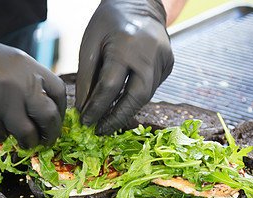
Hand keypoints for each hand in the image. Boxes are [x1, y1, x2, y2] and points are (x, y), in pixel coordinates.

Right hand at [0, 30, 65, 147]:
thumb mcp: (9, 62)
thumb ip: (29, 82)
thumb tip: (47, 112)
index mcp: (28, 68)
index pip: (59, 94)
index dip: (60, 113)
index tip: (55, 122)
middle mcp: (19, 84)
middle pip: (48, 118)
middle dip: (50, 135)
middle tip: (45, 141)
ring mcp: (0, 102)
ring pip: (26, 133)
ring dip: (26, 141)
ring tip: (21, 140)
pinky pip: (0, 136)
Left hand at [76, 0, 173, 134]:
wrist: (139, 3)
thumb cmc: (109, 22)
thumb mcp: (90, 45)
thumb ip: (86, 78)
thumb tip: (83, 109)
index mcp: (126, 45)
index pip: (109, 86)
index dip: (96, 108)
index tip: (86, 122)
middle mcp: (150, 53)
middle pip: (137, 97)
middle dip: (118, 118)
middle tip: (102, 130)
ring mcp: (164, 58)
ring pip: (146, 95)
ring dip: (126, 110)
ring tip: (109, 120)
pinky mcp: (169, 63)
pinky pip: (152, 87)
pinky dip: (136, 98)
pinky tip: (123, 103)